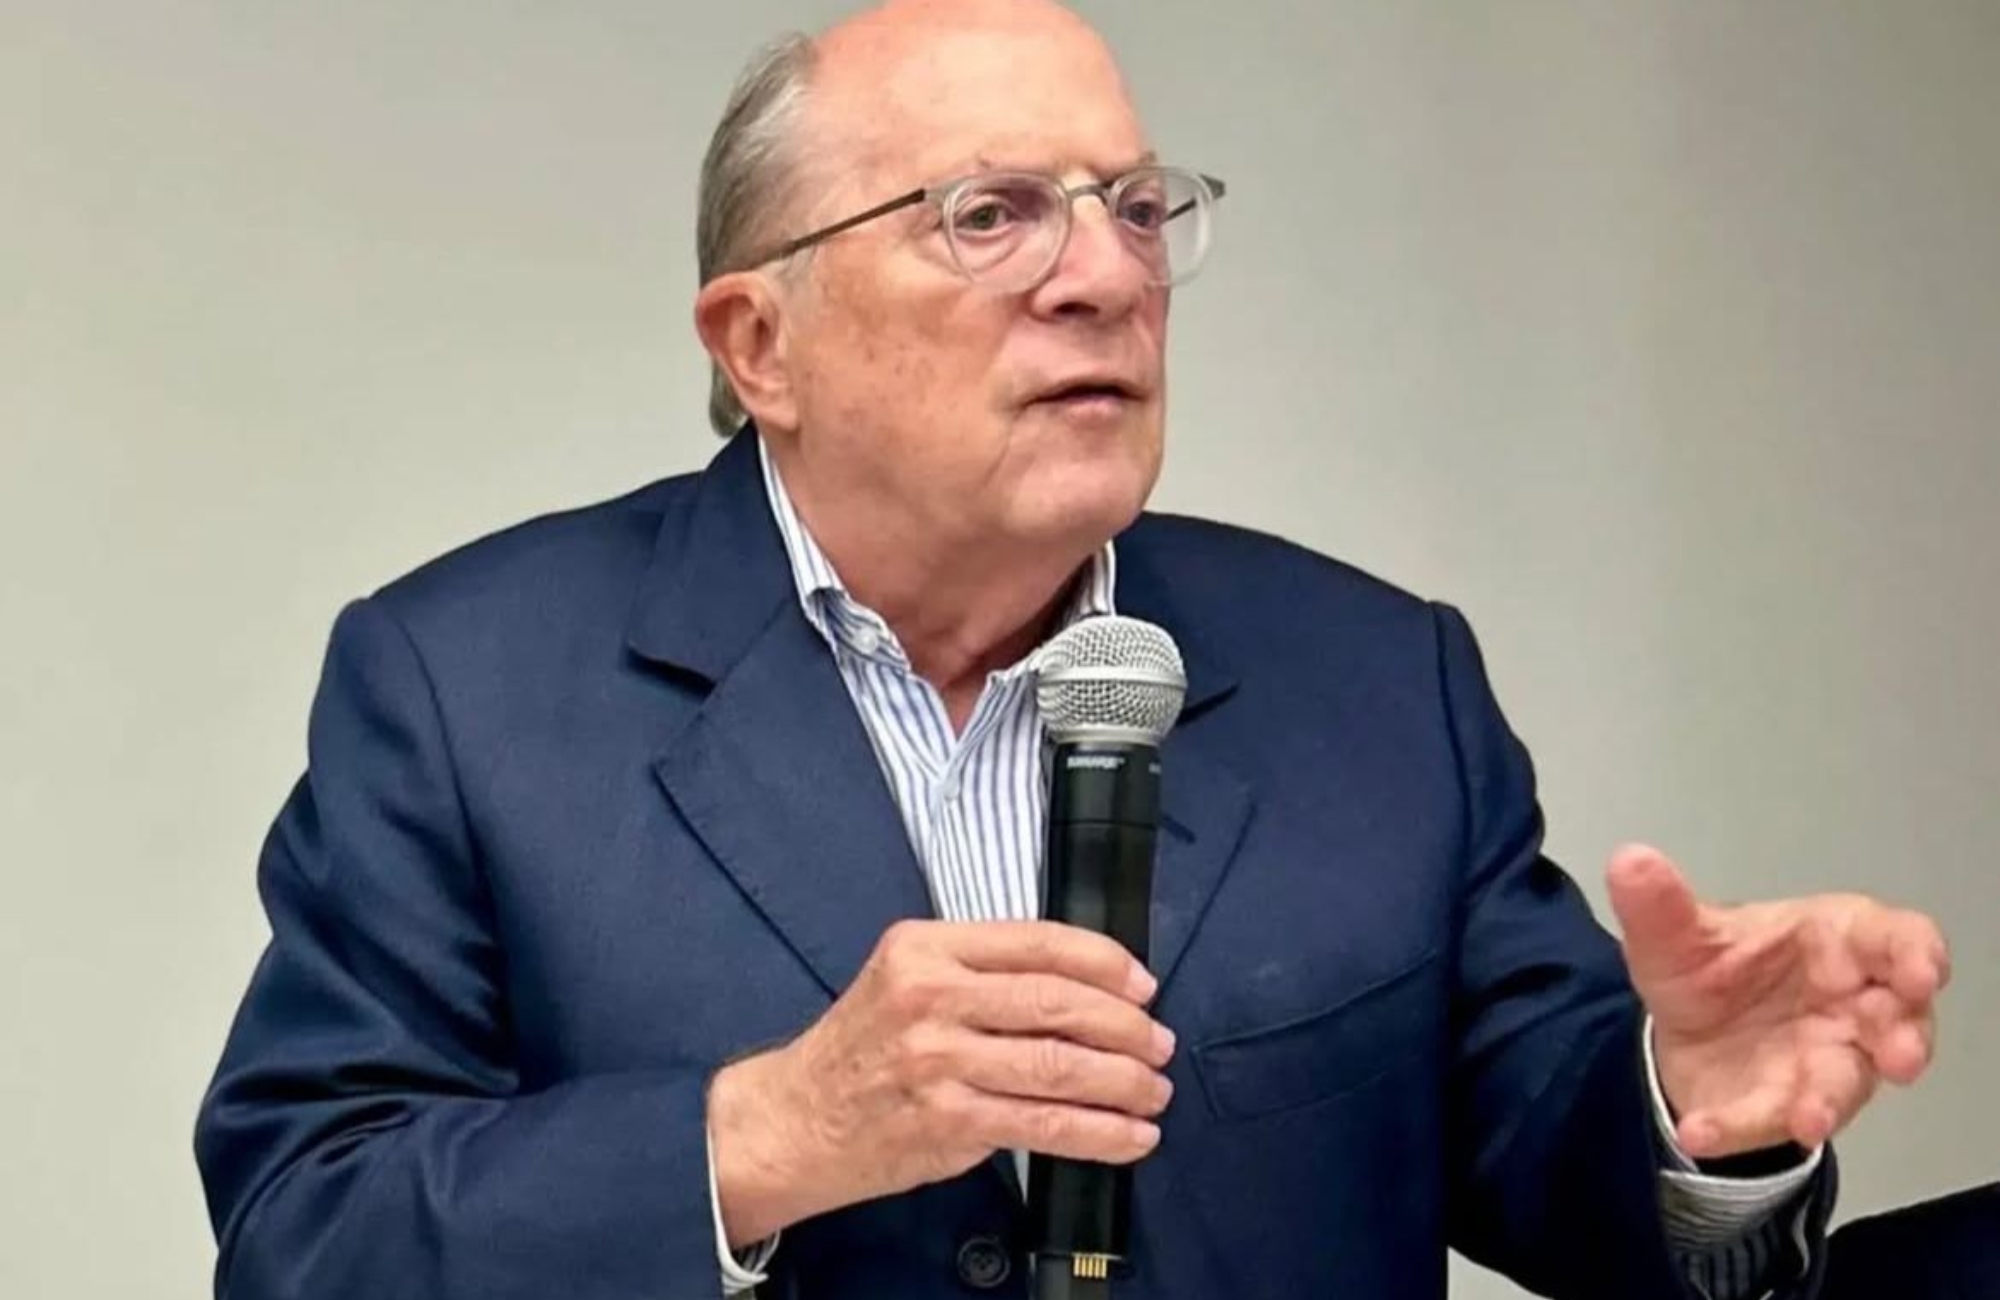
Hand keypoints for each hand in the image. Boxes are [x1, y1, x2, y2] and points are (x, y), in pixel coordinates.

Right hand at [706, 919, 1175, 1247]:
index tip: (1142, 984)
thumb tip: (1082, 986)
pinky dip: (1102, 1132)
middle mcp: (932, 996)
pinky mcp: (948, 1121)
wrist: (792, 1120)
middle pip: (1058, 1002)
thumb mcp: (905, 977)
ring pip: (1060, 1065)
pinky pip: (1046, 1125)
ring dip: (1124, 1081)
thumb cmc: (860, 1049)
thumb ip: (980, 971)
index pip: (1038, 942)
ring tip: (1154, 1089)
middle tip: (1158, 1042)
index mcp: (925, 947)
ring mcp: (939, 1061)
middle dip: (1126, 1025)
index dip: (1105, 962)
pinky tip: (1132, 1135)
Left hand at [1607, 844, 1948, 1160]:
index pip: (1897, 940)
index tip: (1920, 972)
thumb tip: (1631, 861)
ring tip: (1806, 1118)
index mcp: (1836, 943)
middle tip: (1898, 1056)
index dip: (1917, 954)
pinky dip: (1735, 1127)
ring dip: (1826, 1100)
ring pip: (1842, 1083)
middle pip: (1897, 1021)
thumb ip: (1661, 903)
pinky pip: (1766, 1120)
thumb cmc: (1717, 970)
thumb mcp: (1676, 934)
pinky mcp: (1786, 1106)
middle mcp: (1849, 1006)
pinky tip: (1699, 1132)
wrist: (1682, 1033)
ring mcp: (1825, 1061)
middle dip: (1903, 1040)